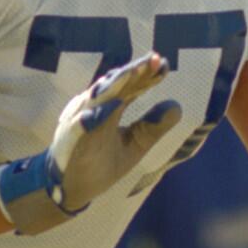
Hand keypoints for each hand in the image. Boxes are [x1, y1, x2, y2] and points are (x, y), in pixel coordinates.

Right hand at [0, 53, 181, 234]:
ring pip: (96, 100)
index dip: (147, 75)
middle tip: (153, 59)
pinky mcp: (69, 143)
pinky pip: (77, 130)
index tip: (165, 64)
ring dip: (113, 86)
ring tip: (131, 73)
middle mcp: (95, 109)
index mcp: (111, 108)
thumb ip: (153, 126)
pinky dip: (86, 121)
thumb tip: (177, 106)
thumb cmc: (100, 162)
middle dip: (134, 71)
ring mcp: (79, 123)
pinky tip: (98, 113)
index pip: (131, 86)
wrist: (70, 188)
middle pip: (116, 85)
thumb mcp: (135, 145)